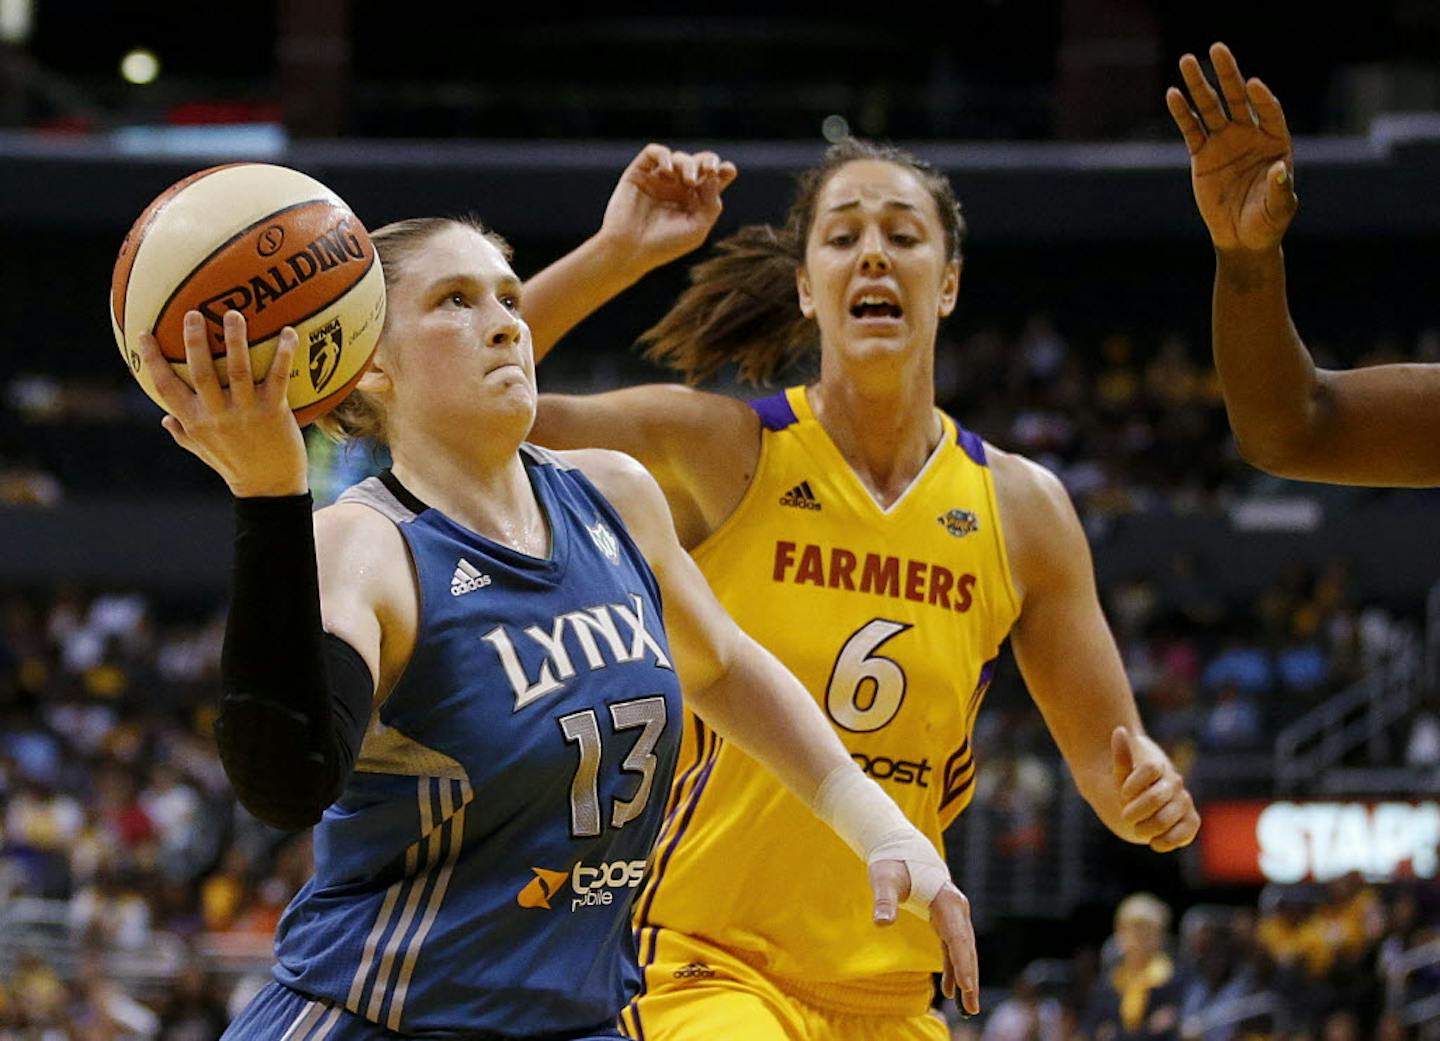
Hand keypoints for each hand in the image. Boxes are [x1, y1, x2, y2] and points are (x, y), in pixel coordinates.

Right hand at [137, 310, 308, 497]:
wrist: (269, 489)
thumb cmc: (235, 466)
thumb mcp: (203, 452)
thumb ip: (183, 434)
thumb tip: (164, 420)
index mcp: (194, 421)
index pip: (166, 388)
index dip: (152, 360)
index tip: (142, 334)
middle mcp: (217, 415)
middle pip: (201, 373)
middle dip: (194, 342)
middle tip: (193, 313)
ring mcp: (246, 413)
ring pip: (239, 370)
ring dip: (236, 340)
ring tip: (233, 314)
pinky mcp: (273, 413)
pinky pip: (278, 378)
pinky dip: (284, 354)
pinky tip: (289, 333)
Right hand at [596, 143, 737, 277]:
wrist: (629, 250)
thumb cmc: (664, 245)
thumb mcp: (697, 229)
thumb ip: (711, 204)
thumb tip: (714, 176)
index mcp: (693, 202)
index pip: (713, 180)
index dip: (724, 170)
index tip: (728, 171)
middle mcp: (677, 188)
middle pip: (699, 163)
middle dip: (708, 161)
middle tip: (710, 171)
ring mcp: (658, 180)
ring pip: (679, 158)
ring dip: (688, 164)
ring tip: (688, 180)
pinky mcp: (639, 173)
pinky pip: (653, 152)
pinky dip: (664, 156)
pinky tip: (669, 172)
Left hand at [870, 860, 979, 1014]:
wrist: (898, 846)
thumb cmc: (891, 862)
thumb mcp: (884, 879)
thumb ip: (884, 901)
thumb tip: (881, 923)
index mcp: (946, 900)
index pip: (958, 938)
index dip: (963, 964)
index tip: (967, 988)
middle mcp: (956, 907)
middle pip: (967, 948)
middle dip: (971, 979)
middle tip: (973, 1008)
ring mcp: (953, 913)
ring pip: (963, 950)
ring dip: (966, 977)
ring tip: (969, 1007)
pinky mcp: (945, 918)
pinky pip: (953, 946)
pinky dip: (954, 966)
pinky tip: (951, 988)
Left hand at [1112, 726, 1199, 852]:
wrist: (1138, 809)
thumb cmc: (1127, 790)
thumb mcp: (1120, 776)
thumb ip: (1121, 757)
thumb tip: (1119, 729)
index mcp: (1159, 768)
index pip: (1148, 769)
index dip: (1130, 786)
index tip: (1122, 795)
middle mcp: (1175, 783)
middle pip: (1153, 798)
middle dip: (1136, 811)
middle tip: (1125, 818)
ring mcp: (1184, 801)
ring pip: (1167, 817)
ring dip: (1149, 827)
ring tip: (1139, 831)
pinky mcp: (1190, 820)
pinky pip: (1188, 829)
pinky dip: (1171, 839)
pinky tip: (1155, 843)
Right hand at [1168, 42, 1296, 251]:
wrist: (1242, 238)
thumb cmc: (1268, 222)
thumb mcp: (1279, 208)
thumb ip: (1281, 188)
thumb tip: (1280, 169)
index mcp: (1275, 141)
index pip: (1269, 111)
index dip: (1262, 98)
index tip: (1252, 84)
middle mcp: (1249, 135)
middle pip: (1238, 98)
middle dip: (1228, 74)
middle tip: (1217, 49)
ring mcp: (1224, 142)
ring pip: (1210, 108)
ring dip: (1199, 85)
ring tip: (1187, 60)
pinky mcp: (1202, 155)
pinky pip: (1190, 130)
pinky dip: (1182, 113)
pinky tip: (1173, 94)